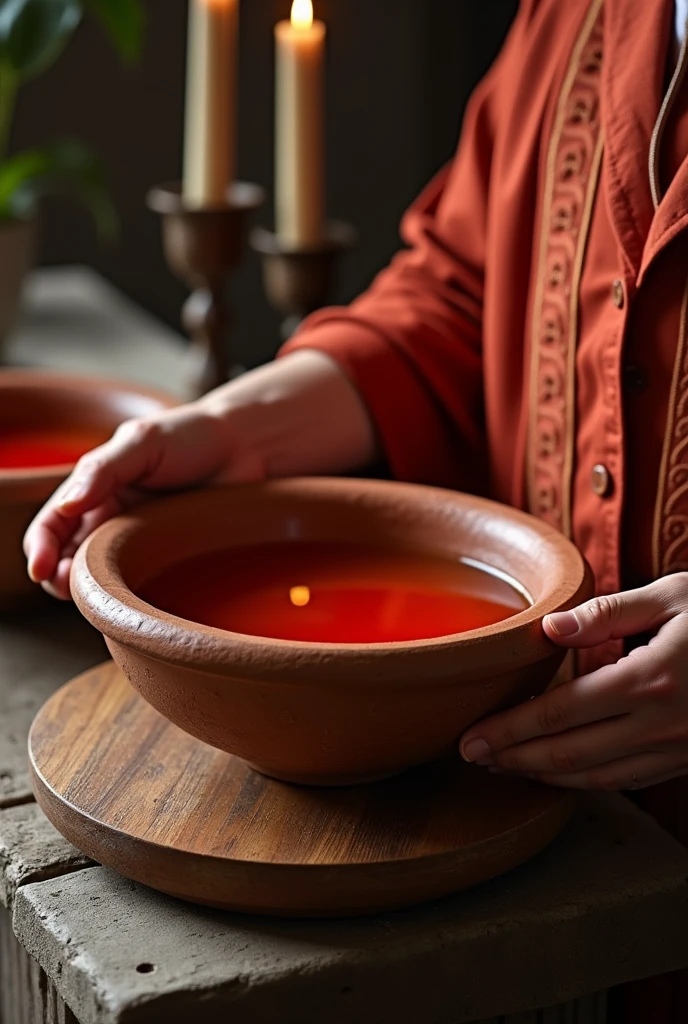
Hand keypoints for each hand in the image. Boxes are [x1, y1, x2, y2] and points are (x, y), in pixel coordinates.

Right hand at [24, 351, 377, 600]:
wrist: (247, 448)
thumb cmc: (192, 436)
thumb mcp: (142, 442)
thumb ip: (102, 470)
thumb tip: (67, 506)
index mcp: (96, 489)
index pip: (52, 524)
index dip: (41, 548)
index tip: (42, 569)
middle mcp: (112, 519)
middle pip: (69, 558)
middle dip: (60, 577)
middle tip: (67, 588)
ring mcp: (141, 543)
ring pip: (103, 578)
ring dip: (92, 593)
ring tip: (95, 597)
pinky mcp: (170, 560)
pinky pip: (143, 586)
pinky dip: (130, 598)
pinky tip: (133, 603)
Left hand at [459, 575, 687, 790]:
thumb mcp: (675, 595)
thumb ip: (608, 613)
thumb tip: (549, 630)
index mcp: (648, 681)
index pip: (558, 715)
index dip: (509, 731)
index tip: (470, 739)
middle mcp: (660, 725)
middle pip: (568, 755)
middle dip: (514, 760)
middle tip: (470, 759)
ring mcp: (679, 750)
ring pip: (597, 778)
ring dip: (544, 777)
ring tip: (506, 768)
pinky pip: (630, 780)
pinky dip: (587, 782)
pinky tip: (562, 772)